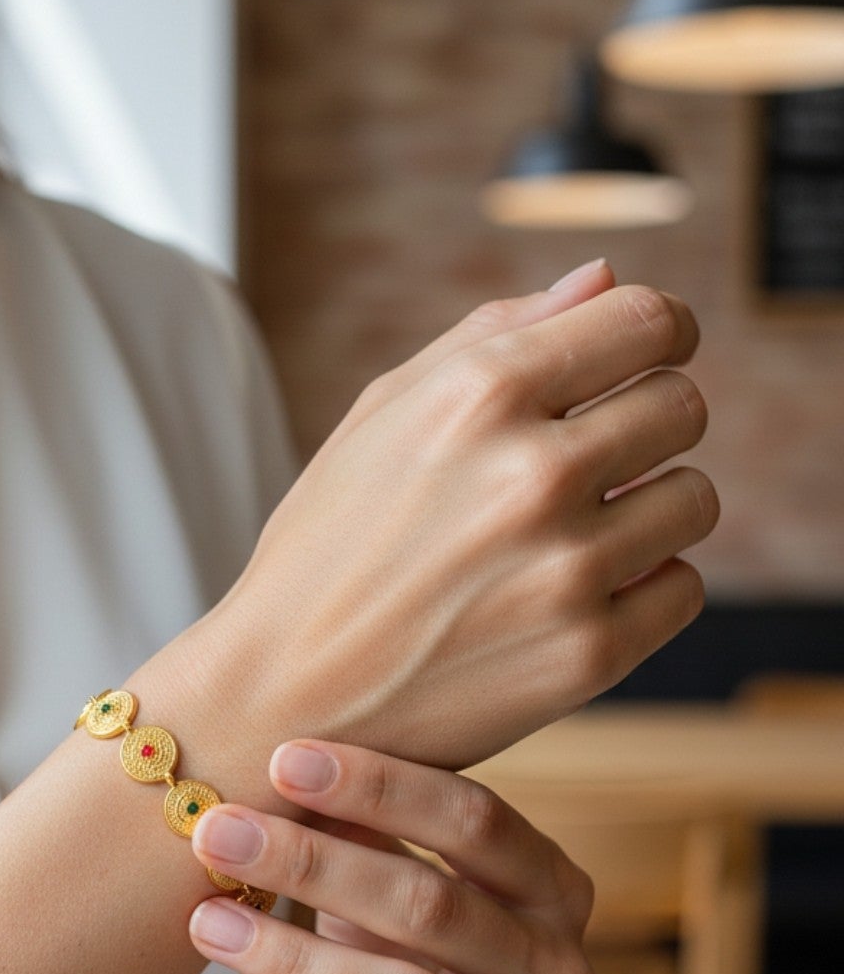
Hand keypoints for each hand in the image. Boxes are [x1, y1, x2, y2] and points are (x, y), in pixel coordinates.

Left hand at [187, 738, 594, 973]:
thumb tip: (285, 762)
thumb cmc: (410, 962)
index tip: (285, 759)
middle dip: (315, 863)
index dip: (382, 786)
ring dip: (295, 954)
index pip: (478, 821)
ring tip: (208, 921)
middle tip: (219, 834)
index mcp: (555, 891)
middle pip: (433, 905)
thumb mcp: (397, 891)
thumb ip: (366, 835)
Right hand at [191, 258, 716, 771]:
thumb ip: (497, 334)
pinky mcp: (588, 656)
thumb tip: (608, 279)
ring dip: (650, 508)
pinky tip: (579, 593)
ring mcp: (566, 569)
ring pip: (694, 499)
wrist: (280, 695)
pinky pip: (682, 588)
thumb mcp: (382, 415)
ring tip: (578, 532)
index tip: (651, 356)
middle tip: (598, 460)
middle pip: (683, 406)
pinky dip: (644, 587)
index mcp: (480, 393)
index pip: (649, 322)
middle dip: (650, 423)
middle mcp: (533, 473)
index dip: (664, 332)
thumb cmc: (328, 546)